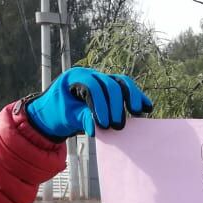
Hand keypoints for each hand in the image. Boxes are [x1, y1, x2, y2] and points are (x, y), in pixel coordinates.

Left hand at [25, 67, 153, 140]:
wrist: (54, 113)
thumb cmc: (57, 113)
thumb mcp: (65, 117)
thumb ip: (80, 118)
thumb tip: (96, 127)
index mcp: (75, 77)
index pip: (93, 87)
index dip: (101, 105)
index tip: (104, 125)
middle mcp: (91, 74)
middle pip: (110, 84)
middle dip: (116, 105)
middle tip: (118, 126)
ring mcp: (102, 80)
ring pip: (121, 83)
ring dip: (132, 97)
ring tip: (137, 113)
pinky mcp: (111, 88)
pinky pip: (126, 89)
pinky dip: (136, 98)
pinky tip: (147, 107)